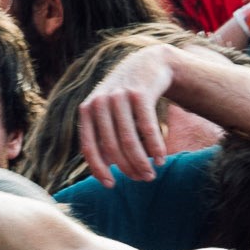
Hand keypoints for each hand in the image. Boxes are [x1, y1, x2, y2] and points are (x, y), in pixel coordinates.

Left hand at [78, 44, 175, 185]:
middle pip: (111, 147)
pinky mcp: (139, 93)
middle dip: (127, 169)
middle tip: (142, 180)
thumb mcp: (107, 111)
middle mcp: (99, 102)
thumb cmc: (125, 96)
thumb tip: (104, 170)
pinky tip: (162, 159)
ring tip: (151, 174)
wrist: (147, 64)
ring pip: (129, 140)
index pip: (88, 147)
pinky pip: (147, 128)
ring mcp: (119, 96)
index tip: (111, 186)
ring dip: (142, 162)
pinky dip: (155, 148)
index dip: (98, 169)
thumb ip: (102, 135)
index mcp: (87, 110)